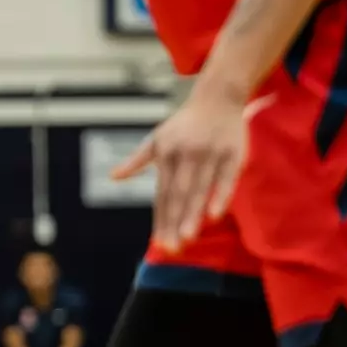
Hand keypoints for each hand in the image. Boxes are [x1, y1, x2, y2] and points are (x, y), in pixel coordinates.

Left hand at [113, 83, 254, 250]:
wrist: (217, 98)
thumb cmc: (184, 124)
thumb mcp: (157, 139)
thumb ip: (137, 160)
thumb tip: (114, 176)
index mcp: (166, 155)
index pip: (162, 194)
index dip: (161, 219)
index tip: (159, 243)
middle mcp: (185, 155)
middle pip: (178, 196)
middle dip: (174, 223)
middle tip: (172, 249)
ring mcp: (209, 154)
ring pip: (199, 189)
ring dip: (192, 215)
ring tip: (187, 238)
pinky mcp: (232, 153)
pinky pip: (226, 178)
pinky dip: (220, 196)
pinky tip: (213, 215)